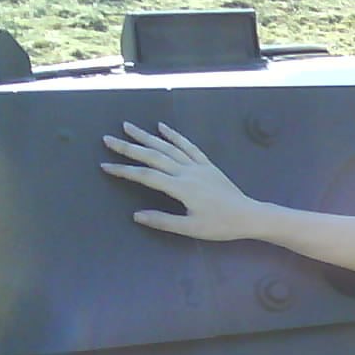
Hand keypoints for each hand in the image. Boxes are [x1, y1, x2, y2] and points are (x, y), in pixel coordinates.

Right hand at [100, 122, 259, 240]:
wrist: (249, 216)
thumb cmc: (220, 225)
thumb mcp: (191, 228)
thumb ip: (163, 221)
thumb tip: (136, 215)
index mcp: (181, 188)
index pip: (146, 176)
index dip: (124, 171)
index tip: (105, 165)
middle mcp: (187, 172)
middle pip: (154, 156)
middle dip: (129, 147)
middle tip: (108, 139)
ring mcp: (198, 166)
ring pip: (169, 147)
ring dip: (147, 136)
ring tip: (128, 126)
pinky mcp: (207, 164)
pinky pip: (188, 146)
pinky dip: (174, 135)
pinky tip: (162, 127)